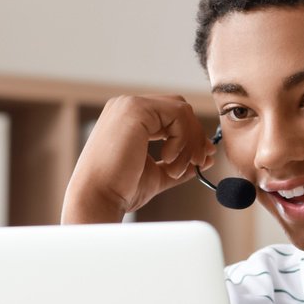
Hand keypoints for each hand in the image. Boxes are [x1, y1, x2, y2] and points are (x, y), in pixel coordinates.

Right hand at [61, 95, 215, 223]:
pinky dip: (183, 139)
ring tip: (177, 169)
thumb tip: (204, 158)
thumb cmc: (120, 189)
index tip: (202, 159)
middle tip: (200, 161)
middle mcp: (127, 106)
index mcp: (129, 118)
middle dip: (196, 136)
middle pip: (180, 108)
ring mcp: (130, 105)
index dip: (192, 135)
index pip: (172, 115)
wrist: (98, 198)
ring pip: (182, 111)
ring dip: (190, 142)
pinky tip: (168, 160)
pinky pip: (178, 115)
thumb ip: (179, 163)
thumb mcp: (157, 173)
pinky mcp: (135, 109)